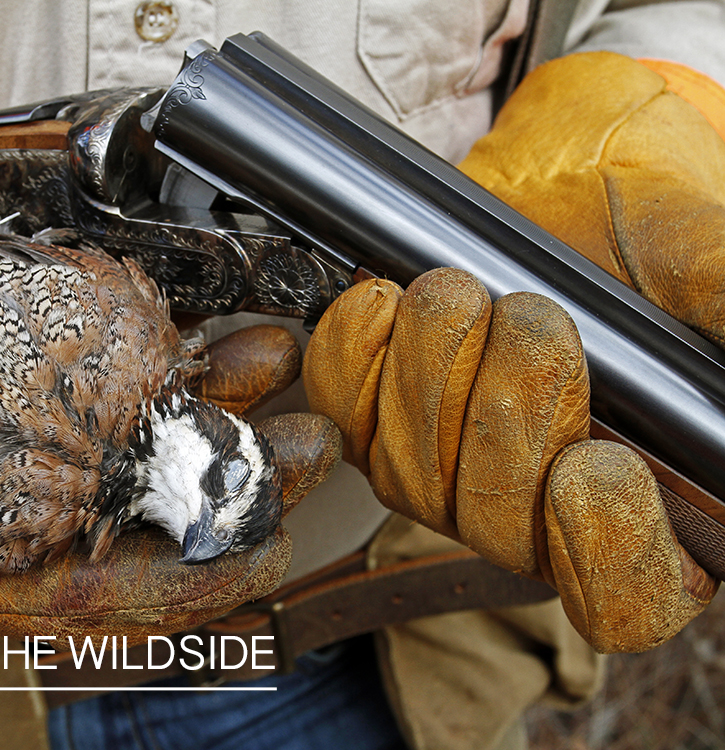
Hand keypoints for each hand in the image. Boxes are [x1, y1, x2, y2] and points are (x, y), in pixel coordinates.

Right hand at [0, 218, 339, 641]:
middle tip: (304, 440)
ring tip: (273, 359)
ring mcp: (17, 442)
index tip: (264, 544)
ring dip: (213, 406)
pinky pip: (107, 377)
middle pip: (146, 515)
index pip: (98, 597)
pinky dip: (162, 355)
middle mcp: (6, 507)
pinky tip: (204, 323)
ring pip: (141, 441)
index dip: (188, 580)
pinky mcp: (12, 380)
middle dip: (233, 483)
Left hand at [303, 51, 724, 652]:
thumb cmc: (647, 217)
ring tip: (461, 292)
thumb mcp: (694, 254)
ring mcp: (450, 469)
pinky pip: (345, 417)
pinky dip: (356, 359)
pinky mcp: (381, 416)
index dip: (605, 552)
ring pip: (413, 479)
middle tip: (532, 319)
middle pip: (502, 532)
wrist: (564, 169)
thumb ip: (719, 298)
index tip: (596, 466)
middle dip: (509, 418)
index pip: (630, 599)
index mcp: (655, 499)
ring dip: (431, 375)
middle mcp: (542, 503)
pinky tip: (383, 301)